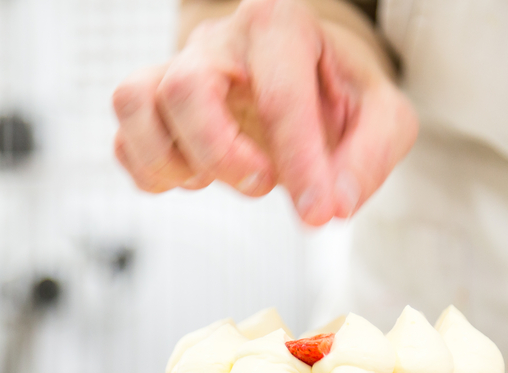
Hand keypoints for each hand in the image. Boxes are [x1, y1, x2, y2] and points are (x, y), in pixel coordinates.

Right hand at [111, 0, 417, 225]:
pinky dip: (149, 171)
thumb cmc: (342, 92)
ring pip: (136, 102)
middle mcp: (221, 39)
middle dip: (222, 154)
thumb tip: (335, 204)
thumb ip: (371, 157)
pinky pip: (123, 135)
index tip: (318, 212)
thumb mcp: (383, 118)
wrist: (311, 76)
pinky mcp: (158, 103)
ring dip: (173, 160)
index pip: (280, 96)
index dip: (301, 164)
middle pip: (186, 88)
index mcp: (281, 25)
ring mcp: (180, 66)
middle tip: (262, 184)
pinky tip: (191, 179)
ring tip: (214, 179)